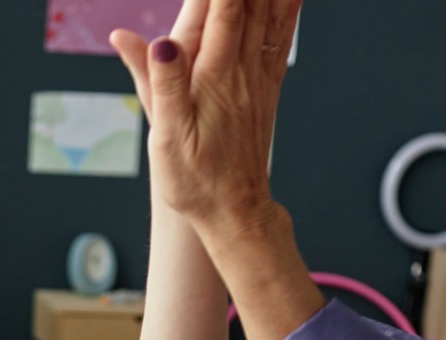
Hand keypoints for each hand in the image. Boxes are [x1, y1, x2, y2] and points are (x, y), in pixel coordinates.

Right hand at [112, 0, 303, 222]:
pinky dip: (289, 5)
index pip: (222, 8)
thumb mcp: (166, 139)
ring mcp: (258, 76)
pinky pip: (282, 33)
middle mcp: (242, 69)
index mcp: (213, 77)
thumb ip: (161, 86)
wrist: (234, 212)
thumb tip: (156, 43)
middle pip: (251, 1)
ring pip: (271, 11)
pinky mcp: (267, 86)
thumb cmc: (194, 180)